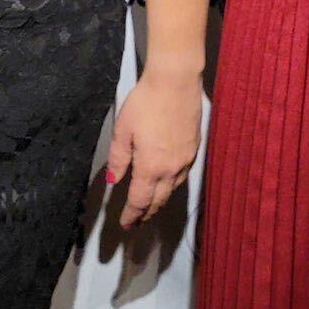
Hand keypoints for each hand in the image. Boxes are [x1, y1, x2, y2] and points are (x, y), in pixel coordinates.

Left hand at [106, 69, 202, 230]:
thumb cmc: (145, 103)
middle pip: (159, 200)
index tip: (125, 225)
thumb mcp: (123, 130)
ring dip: (159, 201)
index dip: (132, 215)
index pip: (140, 200)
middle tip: (137, 223)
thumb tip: (114, 181)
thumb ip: (119, 158)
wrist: (176, 83)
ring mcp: (186, 160)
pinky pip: (182, 176)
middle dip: (147, 213)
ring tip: (149, 208)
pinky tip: (166, 183)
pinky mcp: (194, 149)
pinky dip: (171, 186)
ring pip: (172, 189)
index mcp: (151, 167)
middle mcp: (172, 169)